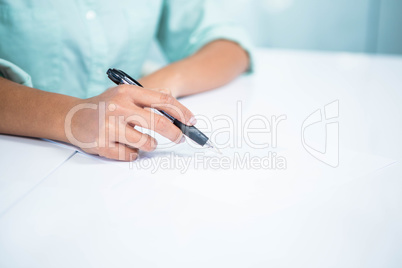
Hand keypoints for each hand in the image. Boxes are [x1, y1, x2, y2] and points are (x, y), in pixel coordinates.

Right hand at [64, 85, 195, 160]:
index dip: (182, 112)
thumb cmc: (104, 106)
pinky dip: (132, 153)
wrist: (72, 117)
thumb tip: (178, 111)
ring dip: (149, 145)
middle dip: (175, 133)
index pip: (163, 100)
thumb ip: (149, 99)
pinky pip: (130, 155)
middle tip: (179, 138)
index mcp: (127, 92)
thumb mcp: (125, 94)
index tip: (191, 121)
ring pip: (146, 143)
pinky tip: (122, 145)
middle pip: (159, 123)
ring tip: (139, 140)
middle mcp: (118, 107)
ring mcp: (109, 127)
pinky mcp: (102, 145)